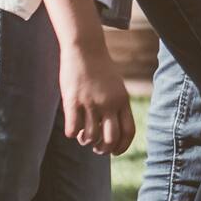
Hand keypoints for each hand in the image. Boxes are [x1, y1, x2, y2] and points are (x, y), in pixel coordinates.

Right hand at [60, 32, 134, 156]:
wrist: (85, 48)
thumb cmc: (100, 69)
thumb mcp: (116, 87)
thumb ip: (117, 106)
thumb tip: (113, 132)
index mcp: (122, 100)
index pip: (128, 132)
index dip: (122, 147)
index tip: (114, 152)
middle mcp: (109, 103)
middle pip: (110, 139)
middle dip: (102, 150)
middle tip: (96, 148)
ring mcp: (91, 102)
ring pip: (90, 136)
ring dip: (85, 141)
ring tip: (83, 136)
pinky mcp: (73, 100)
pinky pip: (73, 128)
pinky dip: (72, 134)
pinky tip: (72, 129)